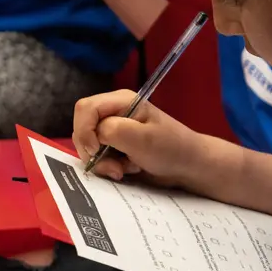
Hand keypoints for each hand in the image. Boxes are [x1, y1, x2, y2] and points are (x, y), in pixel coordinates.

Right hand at [71, 91, 208, 186]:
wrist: (189, 166)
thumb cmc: (171, 148)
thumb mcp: (143, 138)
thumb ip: (113, 131)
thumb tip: (93, 137)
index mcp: (120, 101)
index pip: (85, 109)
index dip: (84, 131)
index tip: (96, 151)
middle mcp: (113, 113)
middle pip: (82, 128)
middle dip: (93, 152)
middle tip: (115, 168)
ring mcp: (113, 130)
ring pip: (88, 146)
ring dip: (103, 162)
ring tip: (125, 169)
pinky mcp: (115, 146)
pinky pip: (98, 156)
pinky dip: (108, 166)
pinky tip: (127, 169)